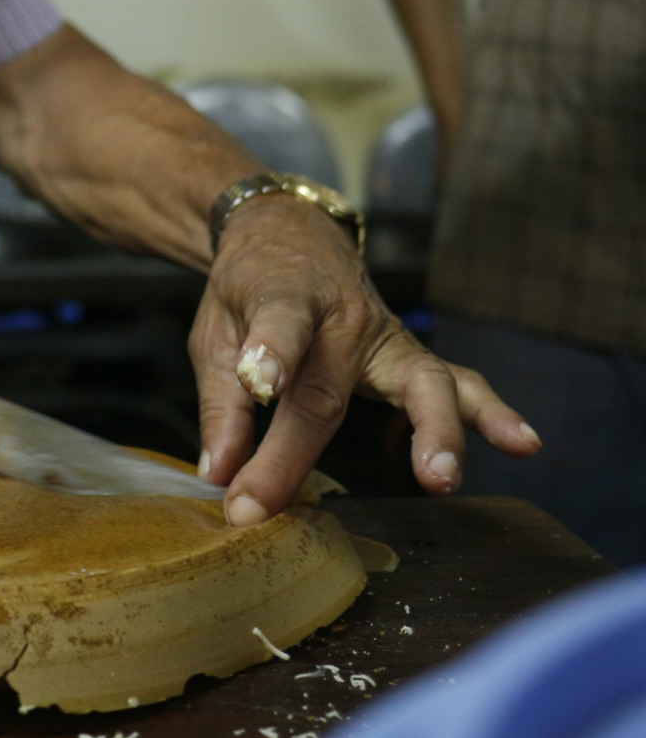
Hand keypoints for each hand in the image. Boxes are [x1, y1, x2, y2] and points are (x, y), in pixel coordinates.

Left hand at [189, 193, 539, 525]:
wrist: (291, 232)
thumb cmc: (248, 289)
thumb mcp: (214, 330)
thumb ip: (221, 403)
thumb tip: (219, 474)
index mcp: (283, 296)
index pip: (279, 325)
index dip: (267, 356)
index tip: (256, 384)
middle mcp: (341, 317)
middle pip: (326, 390)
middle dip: (293, 454)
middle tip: (264, 504)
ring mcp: (384, 336)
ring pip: (419, 381)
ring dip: (434, 430)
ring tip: (441, 478)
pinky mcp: (409, 354)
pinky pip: (457, 382)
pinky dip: (491, 412)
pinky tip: (523, 443)